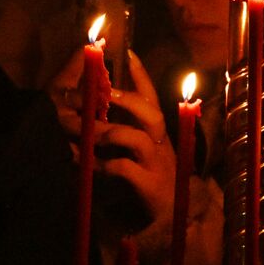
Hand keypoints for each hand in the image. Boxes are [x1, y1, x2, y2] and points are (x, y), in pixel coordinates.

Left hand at [48, 50, 176, 228]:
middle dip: (124, 98)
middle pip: (149, 111)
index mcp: (157, 130)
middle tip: (99, 92)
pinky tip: (88, 165)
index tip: (127, 52)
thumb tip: (104, 105)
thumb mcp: (145, 147)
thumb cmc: (156, 174)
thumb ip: (129, 127)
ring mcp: (156, 162)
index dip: (141, 74)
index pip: (151, 96)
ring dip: (107, 131)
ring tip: (84, 133)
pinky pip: (125, 168)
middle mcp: (160, 141)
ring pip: (136, 137)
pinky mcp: (149, 185)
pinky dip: (104, 164)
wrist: (179, 213)